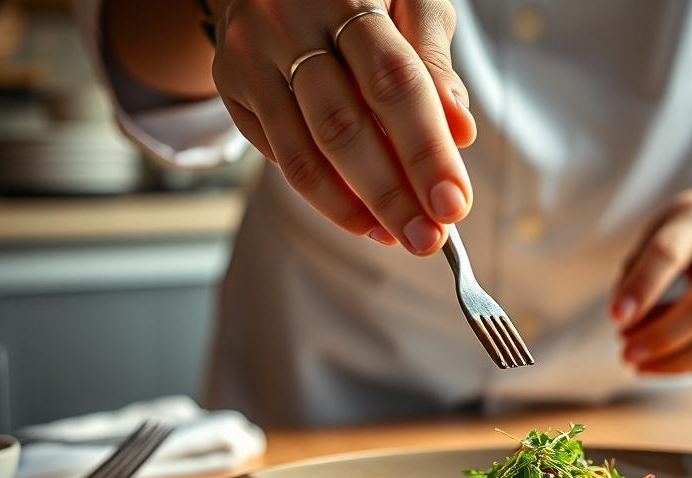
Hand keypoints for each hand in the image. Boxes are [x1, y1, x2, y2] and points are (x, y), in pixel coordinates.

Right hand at [207, 0, 474, 253]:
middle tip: (427, 239)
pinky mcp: (230, 81)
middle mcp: (289, 21)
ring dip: (353, 207)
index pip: (393, 83)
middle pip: (342, 125)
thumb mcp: (410, 0)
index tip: (454, 205)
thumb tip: (461, 133)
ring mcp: (252, 53)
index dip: (425, 150)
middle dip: (391, 194)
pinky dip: (323, 195)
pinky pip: (278, 153)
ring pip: (301, 150)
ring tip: (396, 236)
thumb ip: (433, 61)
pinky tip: (363, 217)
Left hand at [610, 166, 691, 373]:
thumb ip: (639, 266)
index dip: (641, 289)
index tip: (616, 317)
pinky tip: (670, 361)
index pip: (669, 254)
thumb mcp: (667, 224)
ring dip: (674, 362)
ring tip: (641, 362)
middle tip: (625, 353)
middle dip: (658, 339)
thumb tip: (624, 318)